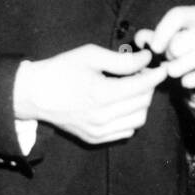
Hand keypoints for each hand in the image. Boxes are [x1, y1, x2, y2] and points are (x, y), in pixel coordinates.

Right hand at [14, 44, 166, 144]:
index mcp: (101, 94)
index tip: (161, 66)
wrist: (33, 94)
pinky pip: (126, 131)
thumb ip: (122, 60)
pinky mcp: (94, 139)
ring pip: (139, 120)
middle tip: (142, 73)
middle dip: (148, 86)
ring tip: (133, 88)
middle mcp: (102, 117)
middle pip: (143, 103)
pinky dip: (130, 117)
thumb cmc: (61, 69)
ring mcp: (98, 131)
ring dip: (142, 103)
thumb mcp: (90, 55)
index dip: (155, 75)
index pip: (142, 86)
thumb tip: (148, 58)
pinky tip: (122, 103)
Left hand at [134, 6, 194, 96]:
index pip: (179, 15)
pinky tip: (185, 81)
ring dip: (185, 63)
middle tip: (168, 59)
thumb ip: (154, 39)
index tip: (154, 48)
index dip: (163, 31)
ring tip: (172, 71)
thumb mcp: (171, 42)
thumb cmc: (188, 52)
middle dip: (176, 49)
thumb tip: (140, 39)